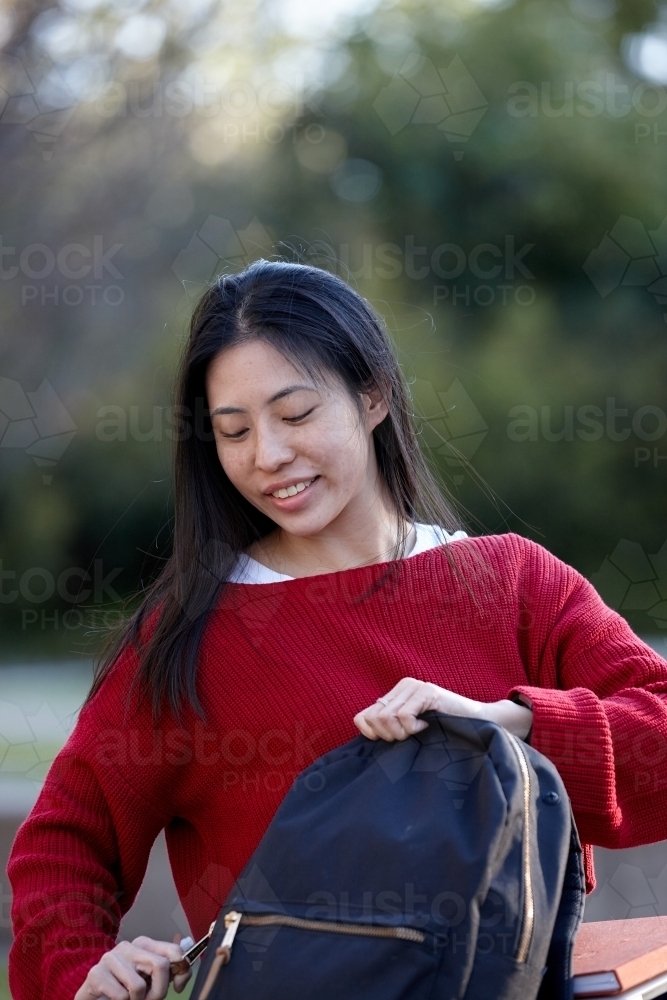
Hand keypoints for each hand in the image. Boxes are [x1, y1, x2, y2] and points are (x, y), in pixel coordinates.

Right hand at [73, 936, 190, 999]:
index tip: (178, 988)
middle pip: (160, 966)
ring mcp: (111, 958)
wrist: (93, 995)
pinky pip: (121, 996)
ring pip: (138, 986)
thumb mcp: (148, 978)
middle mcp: (128, 946)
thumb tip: (182, 975)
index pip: (173, 951)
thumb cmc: (123, 987)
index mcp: (144, 944)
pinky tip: (114, 999)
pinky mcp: (96, 974)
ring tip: (129, 999)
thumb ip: (165, 973)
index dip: (182, 971)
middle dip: (158, 991)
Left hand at [353, 677, 532, 741]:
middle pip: (374, 718)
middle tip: (408, 738)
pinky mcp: (427, 691)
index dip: (370, 734)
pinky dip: (412, 728)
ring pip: (387, 717)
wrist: (479, 724)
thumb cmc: (446, 732)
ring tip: (419, 733)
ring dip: (402, 733)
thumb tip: (368, 735)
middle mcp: (403, 686)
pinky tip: (426, 727)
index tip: (387, 742)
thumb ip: (392, 727)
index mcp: (396, 694)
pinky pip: (403, 715)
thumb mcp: (413, 729)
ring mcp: (415, 686)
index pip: (363, 715)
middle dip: (388, 736)